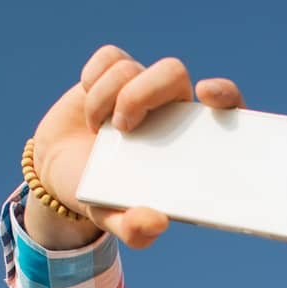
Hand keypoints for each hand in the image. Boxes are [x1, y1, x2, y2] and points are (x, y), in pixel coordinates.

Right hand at [25, 45, 243, 249]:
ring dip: (104, 98)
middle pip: (173, 73)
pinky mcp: (114, 72)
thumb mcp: (115, 219)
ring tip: (98, 130)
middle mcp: (171, 109)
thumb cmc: (101, 195)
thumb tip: (157, 222)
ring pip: (131, 68)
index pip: (227, 108)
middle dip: (142, 93)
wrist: (59, 174)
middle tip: (122, 127)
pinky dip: (92, 79)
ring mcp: (143, 87)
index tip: (207, 94)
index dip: (226, 94)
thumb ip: (136, 229)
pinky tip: (89, 109)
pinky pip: (109, 58)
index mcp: (190, 142)